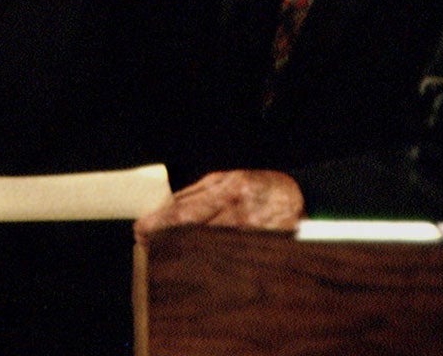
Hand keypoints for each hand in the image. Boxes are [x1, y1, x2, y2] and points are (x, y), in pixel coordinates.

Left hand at [133, 169, 303, 243]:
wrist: (301, 196)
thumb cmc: (259, 186)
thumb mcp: (226, 180)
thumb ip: (197, 194)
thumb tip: (165, 206)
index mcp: (227, 189)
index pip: (185, 210)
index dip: (160, 222)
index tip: (141, 230)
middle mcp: (239, 210)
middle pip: (195, 231)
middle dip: (167, 238)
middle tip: (147, 243)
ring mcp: (253, 231)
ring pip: (210, 246)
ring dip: (185, 250)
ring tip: (166, 253)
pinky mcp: (263, 246)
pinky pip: (232, 255)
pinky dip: (211, 258)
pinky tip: (199, 261)